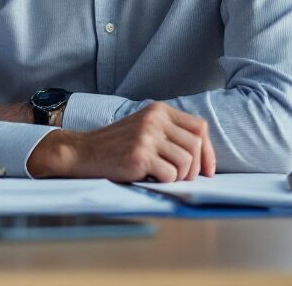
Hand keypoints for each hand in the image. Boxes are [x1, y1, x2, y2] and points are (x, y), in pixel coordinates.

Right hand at [26, 102, 216, 182]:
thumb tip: (206, 160)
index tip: (207, 170)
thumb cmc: (117, 146)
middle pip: (196, 146)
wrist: (83, 152)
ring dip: (179, 176)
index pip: (200, 128)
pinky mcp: (140, 156)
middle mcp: (154, 119)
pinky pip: (170, 175)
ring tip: (161, 175)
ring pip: (186, 163)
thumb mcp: (145, 128)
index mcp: (158, 110)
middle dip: (194, 168)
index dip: (208, 151)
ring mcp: (146, 137)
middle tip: (180, 177)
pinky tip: (148, 176)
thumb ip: (171, 134)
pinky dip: (164, 181)